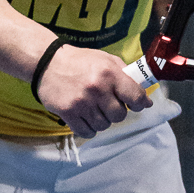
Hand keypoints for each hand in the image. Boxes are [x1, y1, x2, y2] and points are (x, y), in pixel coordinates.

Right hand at [36, 43, 153, 138]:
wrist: (48, 62)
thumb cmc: (80, 61)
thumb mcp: (106, 60)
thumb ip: (127, 76)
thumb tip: (145, 99)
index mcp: (110, 73)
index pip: (135, 97)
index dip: (139, 104)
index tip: (135, 104)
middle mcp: (97, 88)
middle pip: (119, 116)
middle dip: (116, 112)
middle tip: (107, 104)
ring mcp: (82, 102)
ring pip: (103, 126)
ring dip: (101, 120)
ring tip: (93, 109)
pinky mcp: (68, 112)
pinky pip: (87, 132)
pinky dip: (89, 129)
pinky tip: (85, 118)